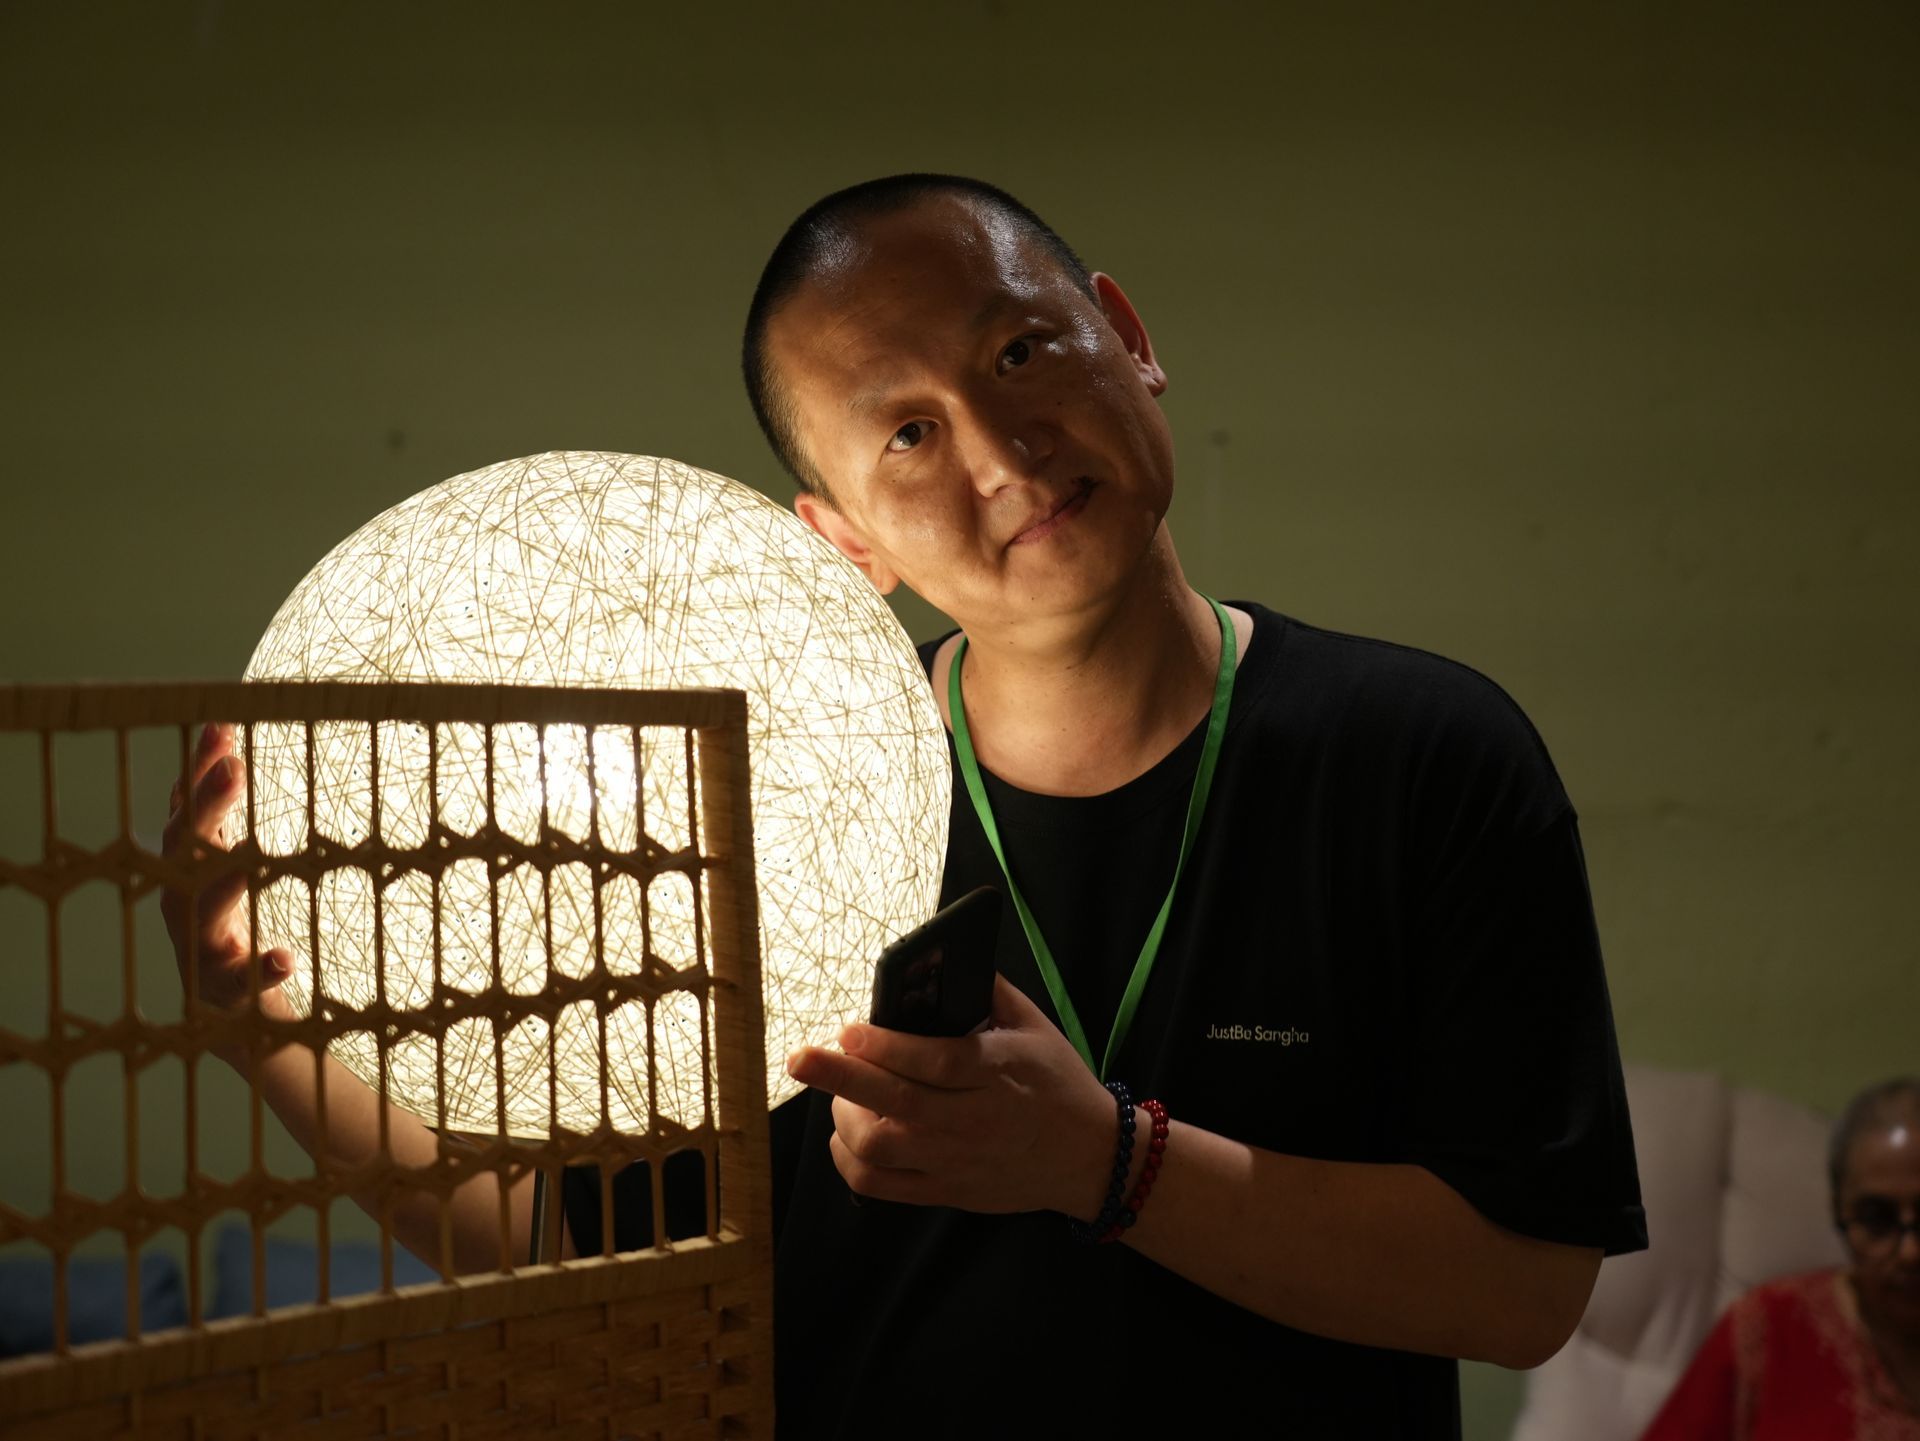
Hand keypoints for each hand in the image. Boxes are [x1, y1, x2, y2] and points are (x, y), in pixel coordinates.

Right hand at [159, 723, 295, 1054]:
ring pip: (202, 913)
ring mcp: (199, 952)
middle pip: (187, 852)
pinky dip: (264, 968)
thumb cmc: (235, 936)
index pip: (187, 814)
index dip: (198, 772)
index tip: (221, 727)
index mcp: (187, 875)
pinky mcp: (225, 997)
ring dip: (226, 881)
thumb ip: (227, 824)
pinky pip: (241, 983)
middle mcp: (182, 908)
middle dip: (207, 809)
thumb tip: (227, 749)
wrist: (240, 1027)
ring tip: (252, 857)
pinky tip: (288, 956)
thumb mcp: (230, 876)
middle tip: (234, 768)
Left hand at [785, 975, 1117, 1218]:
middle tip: (801, 1058)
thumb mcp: (1036, 1027)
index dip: (887, 1046)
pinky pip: (881, 1186)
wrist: (1090, 1158)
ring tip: (839, 1093)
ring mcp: (956, 1160)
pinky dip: (850, 1162)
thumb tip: (944, 961)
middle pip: (896, 1102)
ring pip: (881, 1147)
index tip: (849, 1028)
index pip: (936, 1061)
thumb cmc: (1060, 1084)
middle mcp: (974, 1120)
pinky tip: (846, 1134)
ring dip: (845, 1117)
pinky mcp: (946, 1190)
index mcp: (999, 1073)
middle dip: (840, 1078)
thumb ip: (991, 992)